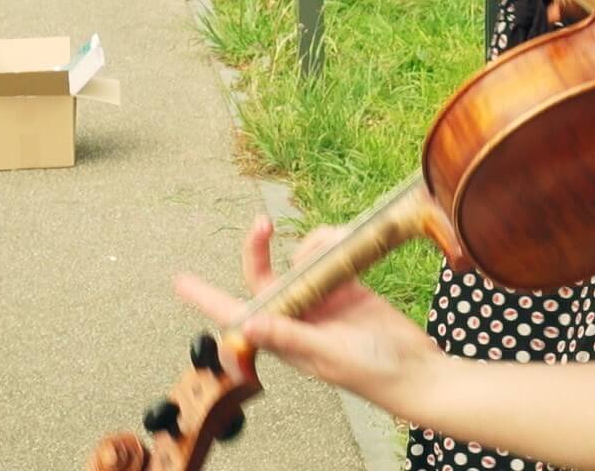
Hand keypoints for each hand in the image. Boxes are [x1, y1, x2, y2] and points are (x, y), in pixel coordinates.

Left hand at [176, 216, 438, 406]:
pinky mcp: (345, 285)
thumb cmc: (372, 372)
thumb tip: (248, 325)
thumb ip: (290, 337)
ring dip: (313, 247)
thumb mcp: (328, 355)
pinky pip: (329, 255)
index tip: (179, 281)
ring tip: (337, 251)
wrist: (414, 366)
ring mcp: (320, 299)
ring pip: (300, 258)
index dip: (206, 298)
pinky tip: (350, 248)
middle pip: (265, 275)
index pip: (235, 317)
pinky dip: (335, 245)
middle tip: (263, 223)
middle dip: (260, 248)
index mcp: (283, 339)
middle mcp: (296, 316)